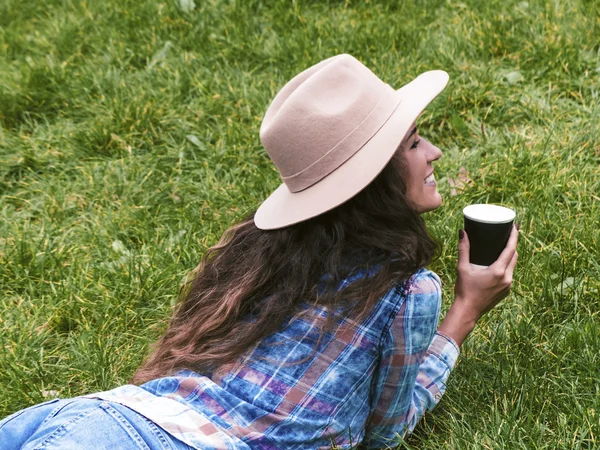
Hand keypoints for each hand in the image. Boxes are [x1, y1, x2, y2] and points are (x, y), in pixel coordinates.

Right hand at [438, 225, 518, 345]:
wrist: (468, 311)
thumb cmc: (464, 290)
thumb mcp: (462, 268)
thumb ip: (464, 249)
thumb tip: (462, 232)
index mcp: (498, 271)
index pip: (511, 249)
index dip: (514, 236)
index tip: (515, 226)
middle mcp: (507, 278)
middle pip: (514, 256)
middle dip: (513, 244)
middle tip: (508, 233)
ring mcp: (508, 286)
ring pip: (512, 266)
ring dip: (510, 256)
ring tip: (503, 247)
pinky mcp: (506, 291)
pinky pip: (509, 274)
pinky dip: (506, 267)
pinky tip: (499, 264)